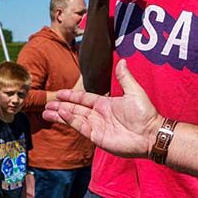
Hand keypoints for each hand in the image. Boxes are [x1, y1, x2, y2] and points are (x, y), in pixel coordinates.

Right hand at [42, 60, 161, 158]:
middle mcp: (98, 115)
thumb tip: (122, 60)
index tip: (59, 93)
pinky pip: (80, 127)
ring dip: (60, 115)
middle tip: (47, 103)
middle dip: (60, 106)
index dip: (71, 95)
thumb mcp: (134, 92)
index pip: (83, 98)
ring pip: (73, 118)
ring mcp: (96, 126)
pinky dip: (69, 120)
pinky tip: (61, 114)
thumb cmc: (145, 114)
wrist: (151, 134)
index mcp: (104, 103)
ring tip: (46, 112)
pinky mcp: (97, 137)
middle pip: (74, 108)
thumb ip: (124, 77)